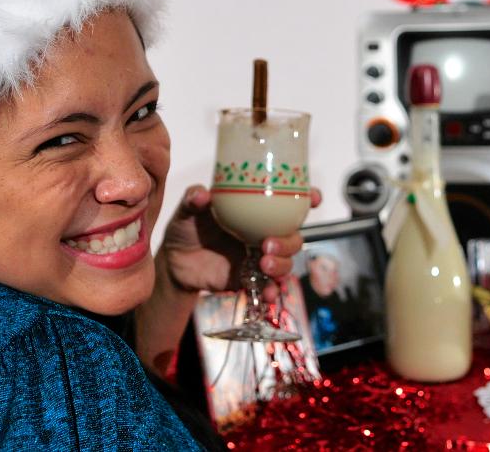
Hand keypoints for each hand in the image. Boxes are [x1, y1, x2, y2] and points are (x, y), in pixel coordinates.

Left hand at [159, 184, 322, 300]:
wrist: (174, 262)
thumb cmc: (186, 228)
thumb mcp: (188, 210)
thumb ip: (194, 199)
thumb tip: (202, 195)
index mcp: (255, 213)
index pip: (288, 204)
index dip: (307, 200)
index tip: (315, 198)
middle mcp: (263, 234)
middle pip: (293, 237)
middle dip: (289, 242)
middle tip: (268, 244)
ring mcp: (259, 258)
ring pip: (287, 262)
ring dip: (282, 265)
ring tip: (263, 264)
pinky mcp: (251, 279)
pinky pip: (270, 286)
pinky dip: (272, 290)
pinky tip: (267, 293)